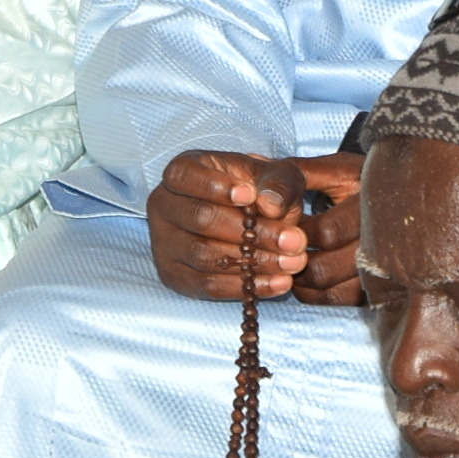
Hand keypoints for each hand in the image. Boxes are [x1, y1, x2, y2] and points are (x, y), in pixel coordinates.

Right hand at [148, 150, 365, 305]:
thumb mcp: (272, 174)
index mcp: (181, 171)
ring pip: (205, 256)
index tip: (250, 196)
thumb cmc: (256, 188)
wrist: (247, 216)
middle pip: (202, 219)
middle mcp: (164, 205)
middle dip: (252, 233)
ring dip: (254, 263)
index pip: (186, 176)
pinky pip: (208, 285)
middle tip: (294, 240)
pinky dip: (247, 286)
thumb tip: (272, 207)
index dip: (216, 187)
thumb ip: (277, 183)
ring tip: (293, 262)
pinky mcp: (176, 275)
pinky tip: (280, 283)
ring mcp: (165, 243)